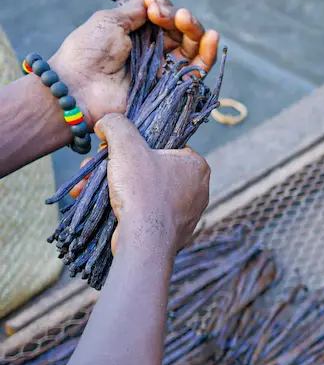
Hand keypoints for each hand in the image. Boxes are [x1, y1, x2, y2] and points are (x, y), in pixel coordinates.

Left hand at [49, 0, 219, 127]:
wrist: (79, 89)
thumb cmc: (87, 52)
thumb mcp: (109, 21)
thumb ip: (135, 9)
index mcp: (137, 33)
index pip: (164, 17)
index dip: (164, 9)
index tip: (152, 7)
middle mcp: (154, 51)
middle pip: (182, 31)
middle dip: (180, 19)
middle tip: (167, 15)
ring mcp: (164, 69)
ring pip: (193, 48)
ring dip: (195, 30)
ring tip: (186, 20)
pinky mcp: (173, 88)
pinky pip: (198, 70)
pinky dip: (208, 53)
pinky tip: (211, 36)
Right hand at [96, 114, 208, 253]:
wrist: (145, 242)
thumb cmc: (142, 191)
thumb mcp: (126, 146)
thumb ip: (117, 125)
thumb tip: (107, 122)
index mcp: (197, 166)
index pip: (163, 144)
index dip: (133, 143)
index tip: (110, 148)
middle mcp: (198, 189)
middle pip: (148, 167)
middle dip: (114, 167)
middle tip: (91, 168)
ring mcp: (187, 212)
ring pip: (142, 189)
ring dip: (111, 185)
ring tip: (85, 186)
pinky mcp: (172, 231)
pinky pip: (144, 210)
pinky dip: (121, 206)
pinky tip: (97, 205)